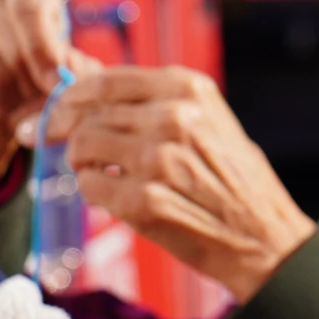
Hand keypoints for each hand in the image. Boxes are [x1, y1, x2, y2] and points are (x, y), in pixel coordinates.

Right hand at [0, 0, 91, 190]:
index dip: (45, 50)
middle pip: (11, 45)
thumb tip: (65, 80)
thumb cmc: (36, 78)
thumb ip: (76, 72)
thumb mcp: (67, 72)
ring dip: (9, 106)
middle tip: (37, 104)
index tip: (57, 84)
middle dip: (32, 85)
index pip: (29, 5)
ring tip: (13, 110)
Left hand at [40, 68, 314, 301]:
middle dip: (63, 128)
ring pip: (82, 146)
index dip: (73, 95)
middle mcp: (172, 118)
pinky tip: (110, 195)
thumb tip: (95, 95)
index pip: (108, 80)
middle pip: (88, 113)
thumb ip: (161, 103)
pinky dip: (91, 191)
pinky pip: (89, 187)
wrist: (264, 238)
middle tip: (55, 140)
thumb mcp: (210, 122)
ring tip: (96, 171)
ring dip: (80, 161)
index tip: (59, 108)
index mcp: (188, 90)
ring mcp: (156, 160)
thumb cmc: (235, 181)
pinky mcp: (143, 202)